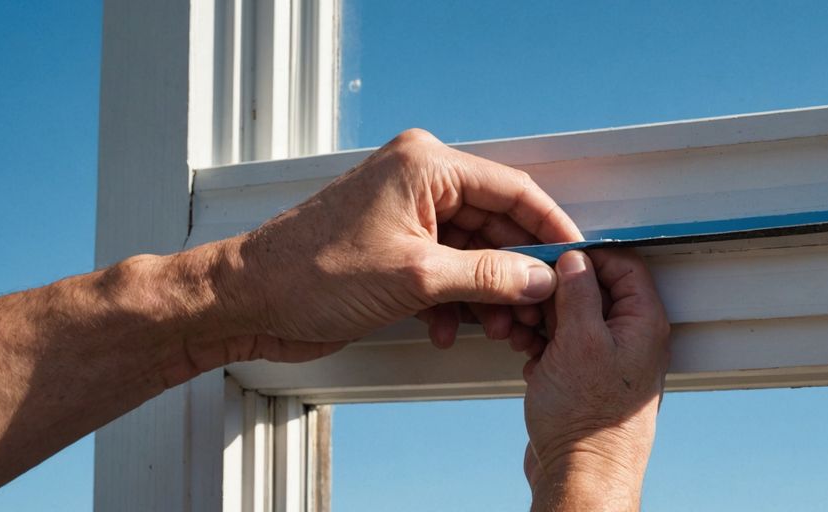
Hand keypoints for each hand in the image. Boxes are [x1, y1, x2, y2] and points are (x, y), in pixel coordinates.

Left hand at [180, 128, 581, 368]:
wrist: (250, 301)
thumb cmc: (310, 272)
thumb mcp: (416, 277)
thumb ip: (487, 275)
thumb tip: (539, 277)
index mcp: (426, 166)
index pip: (511, 189)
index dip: (550, 225)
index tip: (577, 256)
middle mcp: (418, 183)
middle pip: (495, 224)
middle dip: (517, 270)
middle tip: (539, 307)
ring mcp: (406, 216)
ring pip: (472, 252)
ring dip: (487, 292)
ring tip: (498, 326)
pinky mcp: (394, 249)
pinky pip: (445, 270)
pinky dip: (454, 301)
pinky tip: (447, 327)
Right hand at [523, 250, 669, 510]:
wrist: (580, 477)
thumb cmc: (588, 422)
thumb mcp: (580, 341)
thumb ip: (579, 292)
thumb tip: (575, 258)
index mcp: (643, 323)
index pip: (623, 263)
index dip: (586, 254)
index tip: (553, 255)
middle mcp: (630, 338)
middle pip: (593, 288)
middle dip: (556, 290)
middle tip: (531, 298)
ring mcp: (607, 359)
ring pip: (572, 316)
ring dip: (543, 318)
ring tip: (524, 331)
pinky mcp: (585, 378)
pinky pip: (562, 344)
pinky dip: (541, 343)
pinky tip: (528, 355)